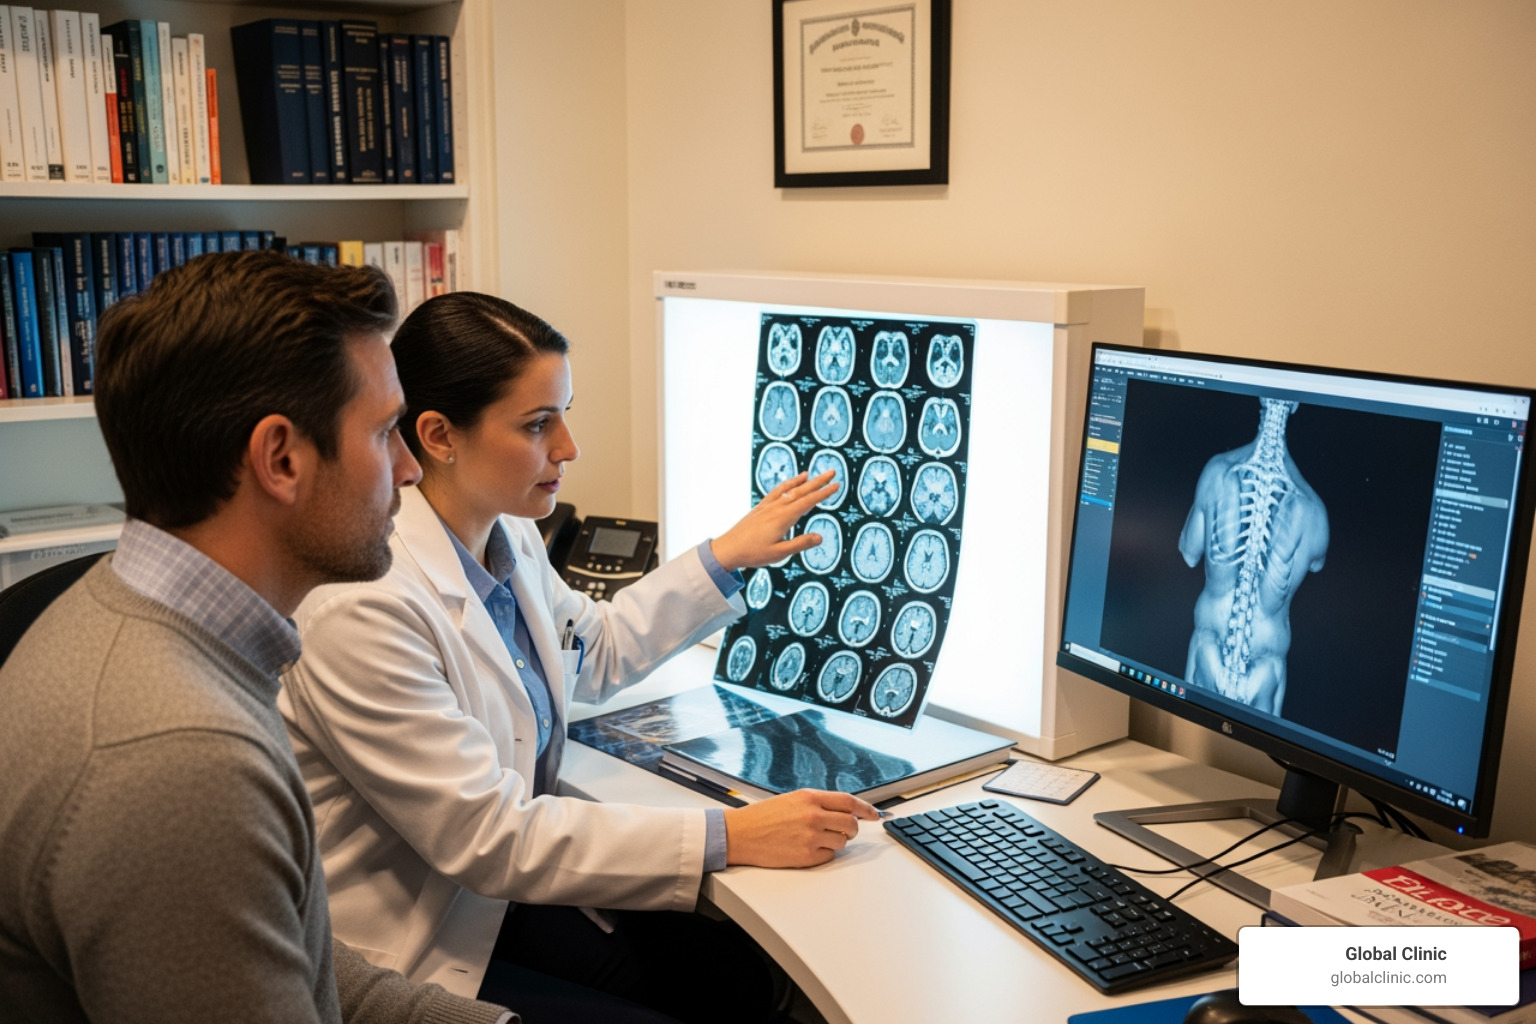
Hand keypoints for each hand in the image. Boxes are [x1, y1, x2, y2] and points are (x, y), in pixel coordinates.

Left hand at [710, 471, 838, 572]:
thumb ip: (800, 544)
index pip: (808, 501)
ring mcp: (767, 506)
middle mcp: (777, 507)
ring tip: (811, 474)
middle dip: (818, 482)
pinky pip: (776, 492)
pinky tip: (789, 485)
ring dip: (801, 481)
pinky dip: (785, 485)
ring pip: (788, 489)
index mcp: (784, 517)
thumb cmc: (754, 553)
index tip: (836, 485)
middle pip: (801, 491)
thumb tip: (820, 537)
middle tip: (831, 472)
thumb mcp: (780, 553)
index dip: (824, 493)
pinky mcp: (760, 508)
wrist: (728, 549)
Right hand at [722, 789, 878, 867]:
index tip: (874, 814)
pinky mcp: (806, 856)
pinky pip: (829, 856)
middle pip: (851, 824)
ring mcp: (811, 837)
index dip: (866, 809)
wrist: (741, 834)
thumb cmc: (763, 817)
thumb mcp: (793, 800)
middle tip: (846, 831)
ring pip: (842, 842)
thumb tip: (844, 810)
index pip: (849, 802)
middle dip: (852, 829)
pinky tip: (807, 848)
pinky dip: (823, 854)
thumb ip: (819, 803)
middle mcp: (813, 816)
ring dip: (836, 841)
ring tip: (816, 839)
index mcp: (810, 798)